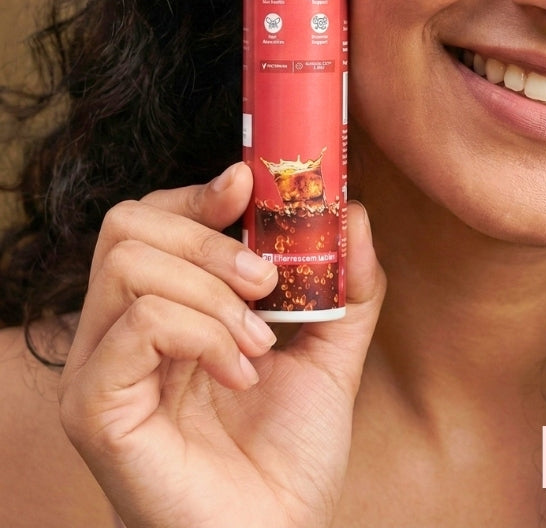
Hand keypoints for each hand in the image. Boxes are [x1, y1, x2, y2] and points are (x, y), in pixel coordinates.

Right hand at [58, 162, 384, 527]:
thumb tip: (355, 213)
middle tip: (267, 285)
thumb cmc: (291, 456)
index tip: (250, 182)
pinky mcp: (97, 409)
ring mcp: (100, 371)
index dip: (198, 192)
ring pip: (132, 265)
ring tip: (258, 342)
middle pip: (130, 225)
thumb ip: (346, 283)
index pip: (152, 219)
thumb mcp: (332, 351)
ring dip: (214, 291)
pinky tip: (239, 375)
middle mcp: (118, 334)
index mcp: (164, 311)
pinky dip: (203, 335)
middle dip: (212, 238)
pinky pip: (139, 325)